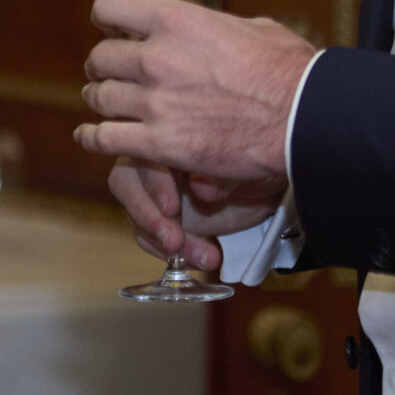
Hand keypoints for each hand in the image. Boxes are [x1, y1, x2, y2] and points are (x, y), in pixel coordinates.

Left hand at [75, 0, 314, 183]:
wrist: (305, 121)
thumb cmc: (290, 72)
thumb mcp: (254, 28)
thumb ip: (218, 26)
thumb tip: (216, 27)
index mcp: (176, 22)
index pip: (109, 5)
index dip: (106, 18)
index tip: (110, 28)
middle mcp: (156, 59)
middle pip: (99, 57)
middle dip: (102, 66)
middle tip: (109, 73)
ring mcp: (154, 103)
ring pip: (98, 97)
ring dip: (100, 100)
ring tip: (104, 102)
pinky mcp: (160, 143)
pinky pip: (105, 139)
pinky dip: (93, 138)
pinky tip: (90, 137)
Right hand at [105, 157, 285, 274]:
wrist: (267, 187)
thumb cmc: (254, 164)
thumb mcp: (246, 166)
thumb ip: (222, 176)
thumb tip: (201, 188)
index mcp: (167, 135)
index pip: (144, 154)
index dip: (154, 183)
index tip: (172, 209)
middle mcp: (150, 160)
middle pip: (126, 185)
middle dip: (148, 216)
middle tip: (174, 242)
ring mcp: (151, 192)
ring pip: (135, 215)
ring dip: (161, 240)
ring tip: (203, 257)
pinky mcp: (157, 219)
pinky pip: (148, 237)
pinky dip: (168, 253)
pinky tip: (199, 258)